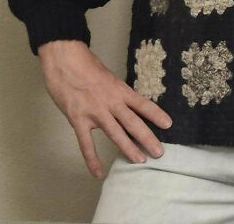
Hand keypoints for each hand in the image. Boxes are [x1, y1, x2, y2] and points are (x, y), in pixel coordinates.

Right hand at [38, 39, 171, 177]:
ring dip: (128, 148)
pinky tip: (98, 172)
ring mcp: (95, 112)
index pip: (142, 103)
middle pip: (133, 122)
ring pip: (115, 134)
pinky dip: (92, 159)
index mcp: (120, 89)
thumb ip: (115, 92)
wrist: (65, 60)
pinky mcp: (78, 120)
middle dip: (147, 138)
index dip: (156, 114)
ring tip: (140, 161)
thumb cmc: (85, 66)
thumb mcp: (107, 76)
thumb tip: (123, 104)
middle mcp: (111, 102)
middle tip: (159, 152)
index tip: (168, 124)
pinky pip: (86, 144)